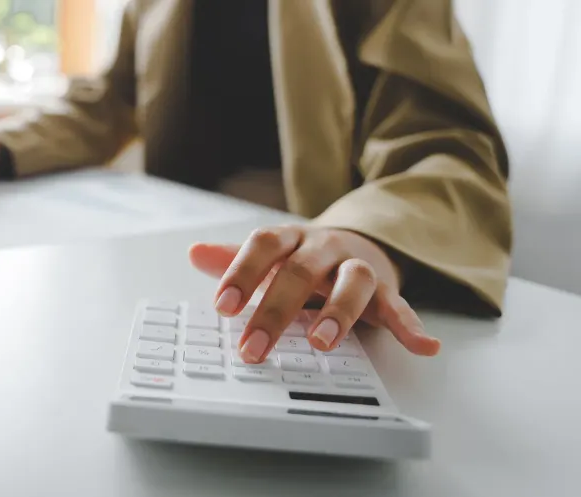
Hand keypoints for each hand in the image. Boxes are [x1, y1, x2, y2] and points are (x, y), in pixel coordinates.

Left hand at [189, 226, 439, 363]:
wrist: (359, 240)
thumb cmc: (304, 256)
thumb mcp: (270, 254)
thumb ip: (233, 258)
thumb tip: (194, 252)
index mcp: (292, 239)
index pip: (264, 246)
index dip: (243, 273)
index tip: (223, 306)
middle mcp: (325, 248)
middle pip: (300, 271)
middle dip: (275, 311)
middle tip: (254, 346)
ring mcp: (358, 266)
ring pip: (353, 281)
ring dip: (339, 311)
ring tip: (323, 342)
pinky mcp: (388, 289)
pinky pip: (401, 306)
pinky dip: (412, 326)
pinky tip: (422, 346)